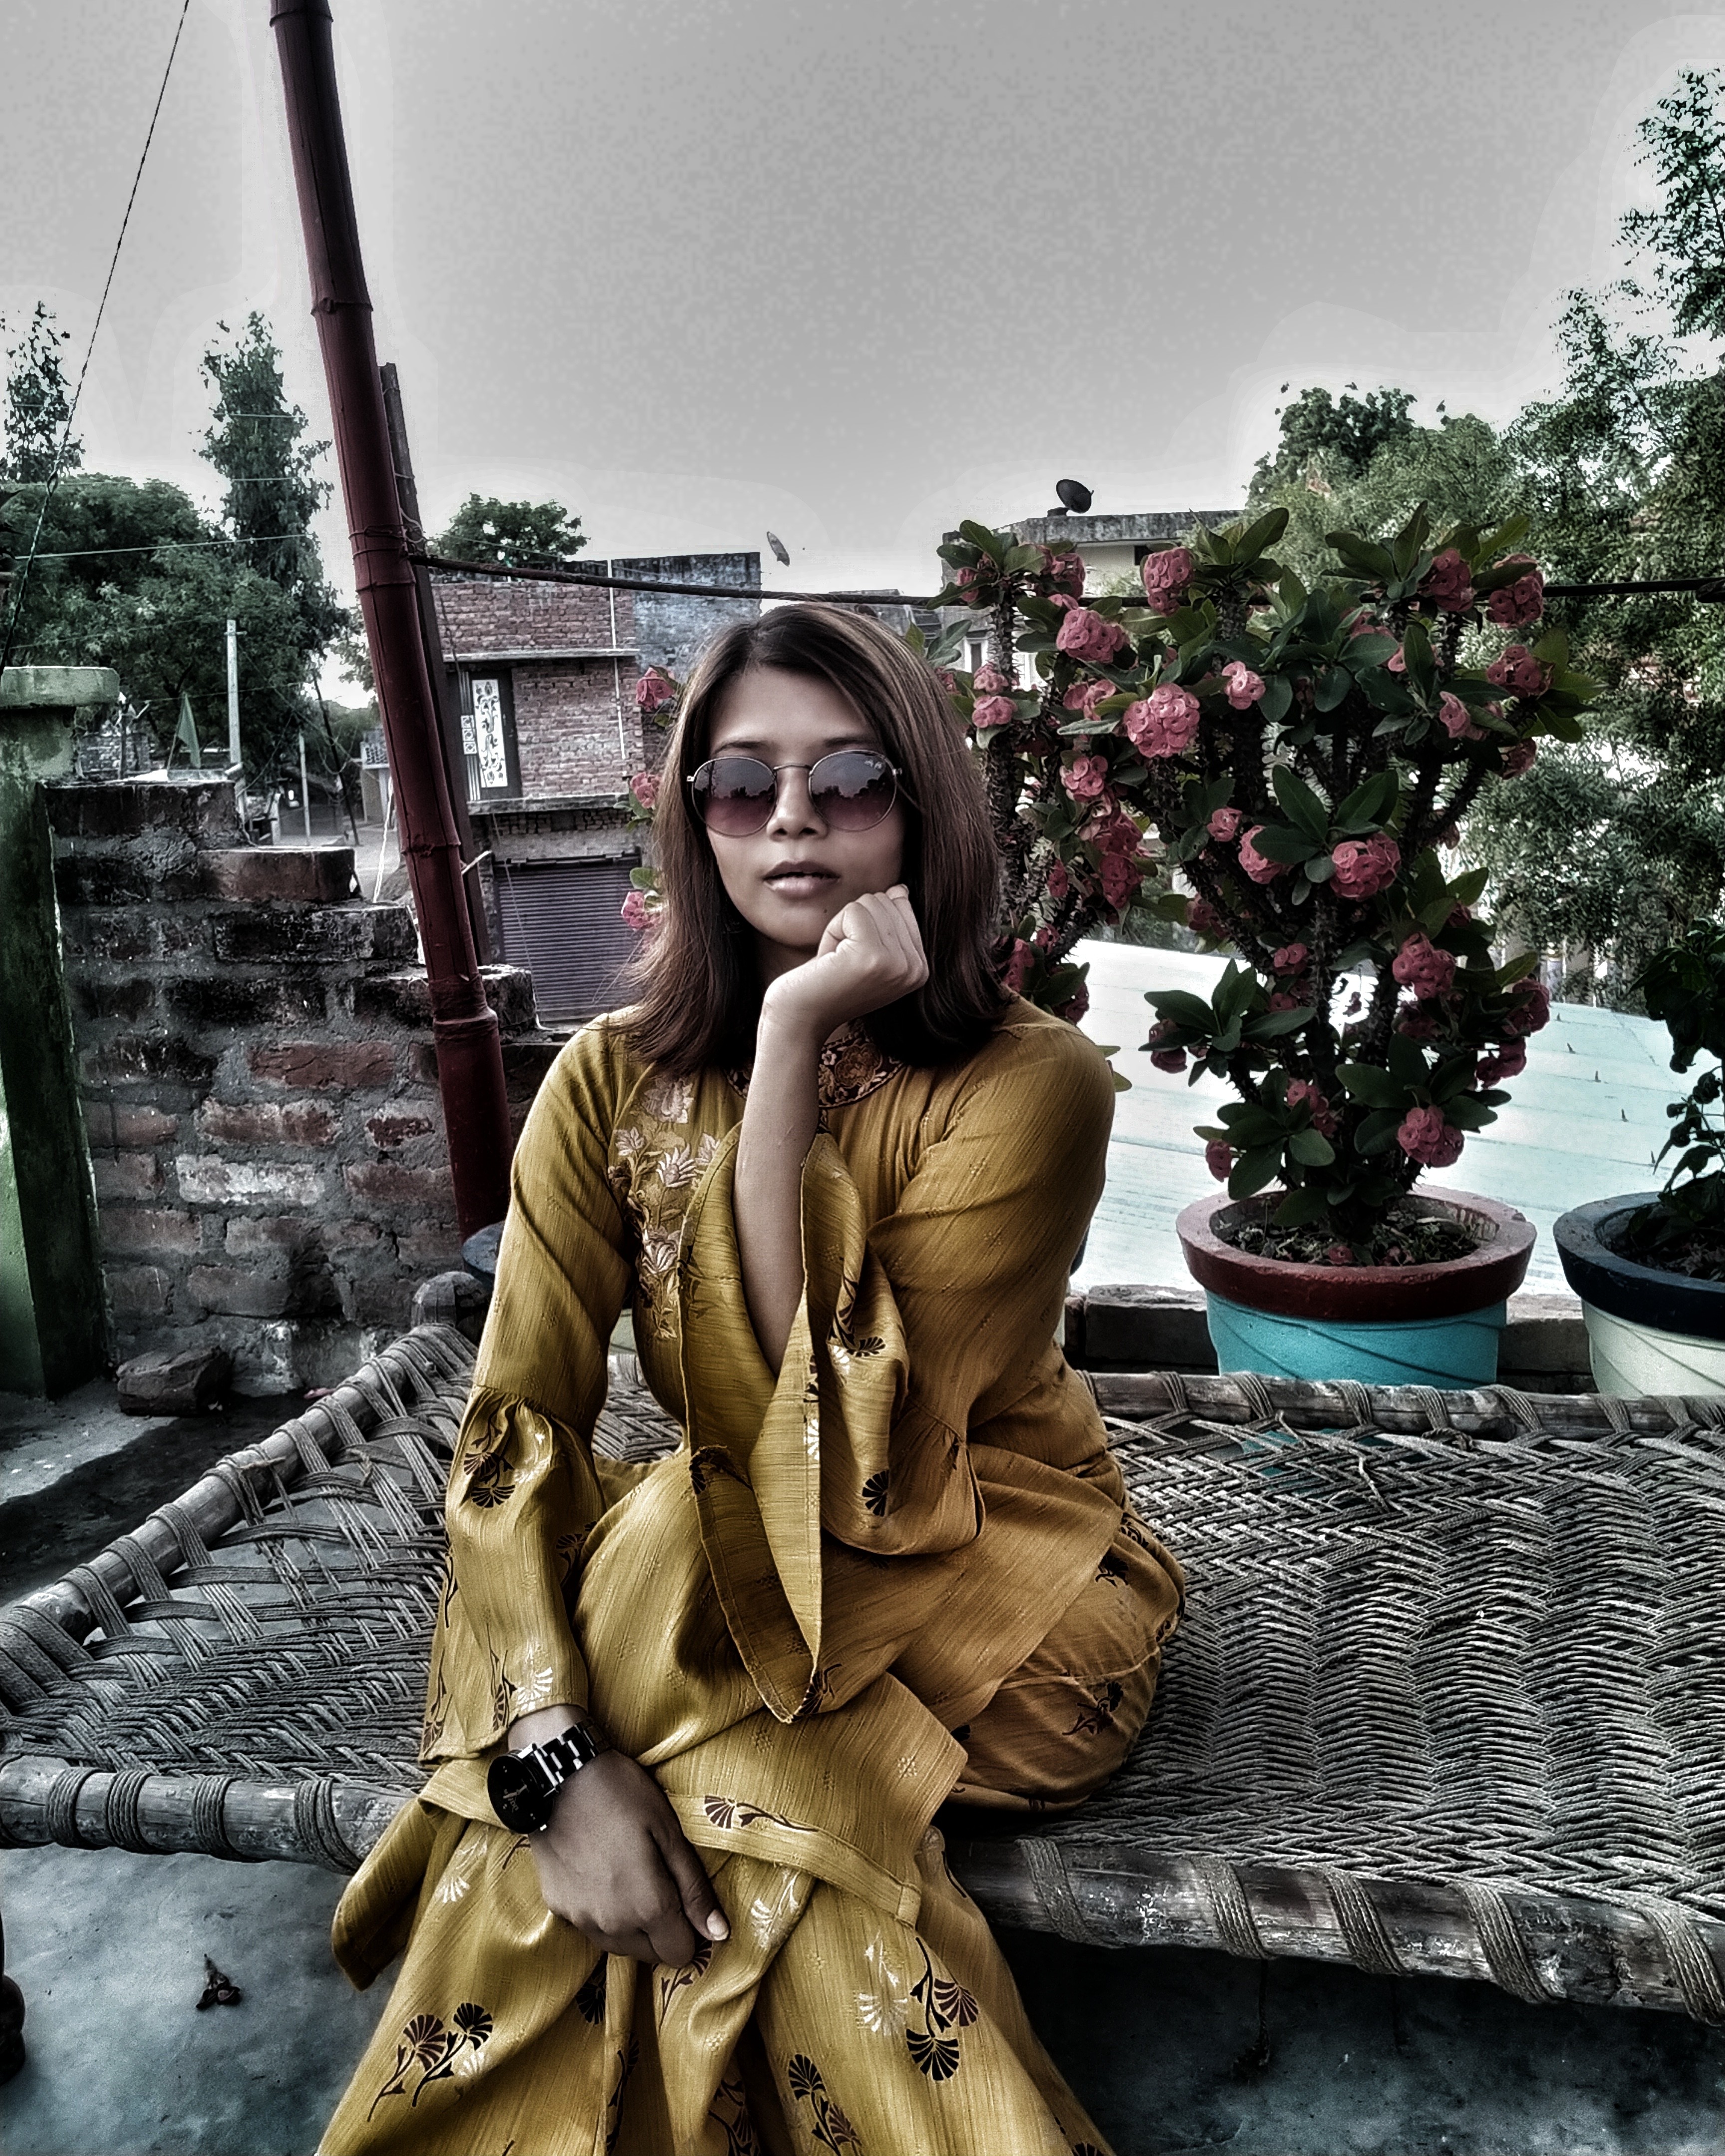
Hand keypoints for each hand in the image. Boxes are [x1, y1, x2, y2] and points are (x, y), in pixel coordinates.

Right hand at [528, 1746, 728, 1964]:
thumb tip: (719, 1933)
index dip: (691, 1933)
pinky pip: (590, 1927)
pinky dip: (602, 1914)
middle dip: (662, 1930)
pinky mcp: (557, 1908)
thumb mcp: (669, 1831)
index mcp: (648, 1907)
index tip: (687, 1904)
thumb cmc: (622, 1795)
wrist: (558, 1776)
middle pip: (650, 1954)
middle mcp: (612, 1925)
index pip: (679, 1954)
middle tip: (660, 1884)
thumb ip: (694, 1888)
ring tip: (632, 1879)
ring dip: (632, 1927)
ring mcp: (581, 1919)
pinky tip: (603, 1877)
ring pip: (619, 1945)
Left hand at [760, 884, 928, 1040]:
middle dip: (855, 924)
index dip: (868, 924)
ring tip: (837, 961)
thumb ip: (890, 923)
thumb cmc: (828, 982)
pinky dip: (833, 930)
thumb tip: (900, 890)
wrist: (799, 1018)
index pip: (901, 907)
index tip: (856, 958)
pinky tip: (830, 959)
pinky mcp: (871, 957)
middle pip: (885, 901)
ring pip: (870, 903)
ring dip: (843, 928)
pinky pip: (853, 911)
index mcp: (920, 968)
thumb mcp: (869, 951)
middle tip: (843, 961)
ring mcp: (896, 964)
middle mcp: (916, 969)